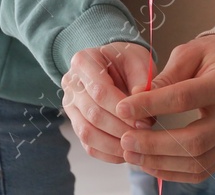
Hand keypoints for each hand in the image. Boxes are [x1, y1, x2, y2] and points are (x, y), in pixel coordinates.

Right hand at [61, 41, 155, 162]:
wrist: (114, 64)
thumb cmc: (127, 61)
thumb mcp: (138, 60)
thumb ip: (143, 82)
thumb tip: (143, 113)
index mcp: (84, 61)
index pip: (100, 90)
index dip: (122, 109)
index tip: (144, 120)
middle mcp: (71, 83)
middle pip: (93, 114)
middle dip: (120, 129)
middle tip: (144, 136)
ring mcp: (71, 105)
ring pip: (87, 132)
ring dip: (113, 145)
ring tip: (136, 146)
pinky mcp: (76, 123)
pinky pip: (88, 145)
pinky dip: (107, 153)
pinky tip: (126, 153)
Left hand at [114, 34, 214, 181]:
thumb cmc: (213, 57)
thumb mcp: (190, 53)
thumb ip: (166, 76)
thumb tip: (137, 97)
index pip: (184, 98)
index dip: (151, 105)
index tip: (122, 108)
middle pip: (193, 140)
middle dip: (154, 144)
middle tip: (125, 140)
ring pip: (197, 162)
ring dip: (160, 162)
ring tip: (131, 154)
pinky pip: (201, 171)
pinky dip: (173, 172)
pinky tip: (150, 164)